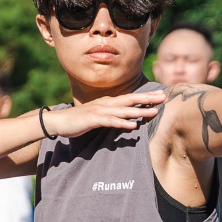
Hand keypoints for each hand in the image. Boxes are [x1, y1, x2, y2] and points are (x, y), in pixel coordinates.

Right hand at [42, 89, 166, 137]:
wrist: (58, 121)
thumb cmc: (77, 121)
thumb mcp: (97, 117)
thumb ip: (110, 117)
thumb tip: (124, 120)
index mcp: (108, 103)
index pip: (130, 99)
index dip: (145, 97)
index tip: (160, 96)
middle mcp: (106, 104)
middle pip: (130, 100)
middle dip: (147, 98)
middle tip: (163, 97)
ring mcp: (99, 111)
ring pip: (123, 110)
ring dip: (139, 111)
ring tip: (154, 112)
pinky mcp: (92, 119)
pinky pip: (110, 121)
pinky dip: (122, 123)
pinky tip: (132, 125)